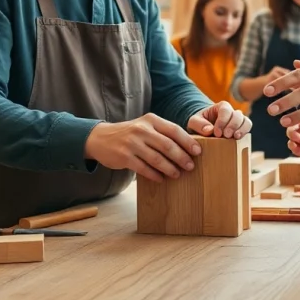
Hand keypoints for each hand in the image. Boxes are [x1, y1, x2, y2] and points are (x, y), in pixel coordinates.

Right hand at [84, 114, 201, 181]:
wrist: (101, 138)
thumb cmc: (130, 133)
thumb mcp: (146, 126)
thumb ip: (163, 133)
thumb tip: (187, 147)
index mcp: (151, 120)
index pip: (174, 130)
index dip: (187, 142)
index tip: (198, 152)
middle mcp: (142, 130)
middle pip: (167, 145)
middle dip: (181, 157)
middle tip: (190, 166)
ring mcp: (132, 143)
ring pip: (157, 158)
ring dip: (170, 168)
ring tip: (177, 174)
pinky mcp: (124, 157)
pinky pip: (144, 168)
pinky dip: (155, 175)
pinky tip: (161, 179)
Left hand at [186, 101, 252, 138]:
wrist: (204, 130)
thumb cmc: (199, 124)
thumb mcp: (193, 122)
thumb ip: (199, 124)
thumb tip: (209, 130)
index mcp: (220, 107)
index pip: (225, 110)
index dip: (222, 121)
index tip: (217, 133)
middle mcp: (231, 112)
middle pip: (237, 115)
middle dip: (232, 125)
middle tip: (226, 135)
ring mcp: (238, 120)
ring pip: (245, 120)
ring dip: (241, 129)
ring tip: (235, 138)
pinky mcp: (241, 128)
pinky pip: (247, 127)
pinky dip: (245, 132)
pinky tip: (238, 139)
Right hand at [286, 119, 299, 160]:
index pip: (298, 116)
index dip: (292, 119)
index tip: (289, 121)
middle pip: (293, 128)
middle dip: (291, 132)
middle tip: (296, 137)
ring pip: (294, 140)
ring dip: (292, 143)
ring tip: (298, 145)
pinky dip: (297, 151)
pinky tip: (299, 151)